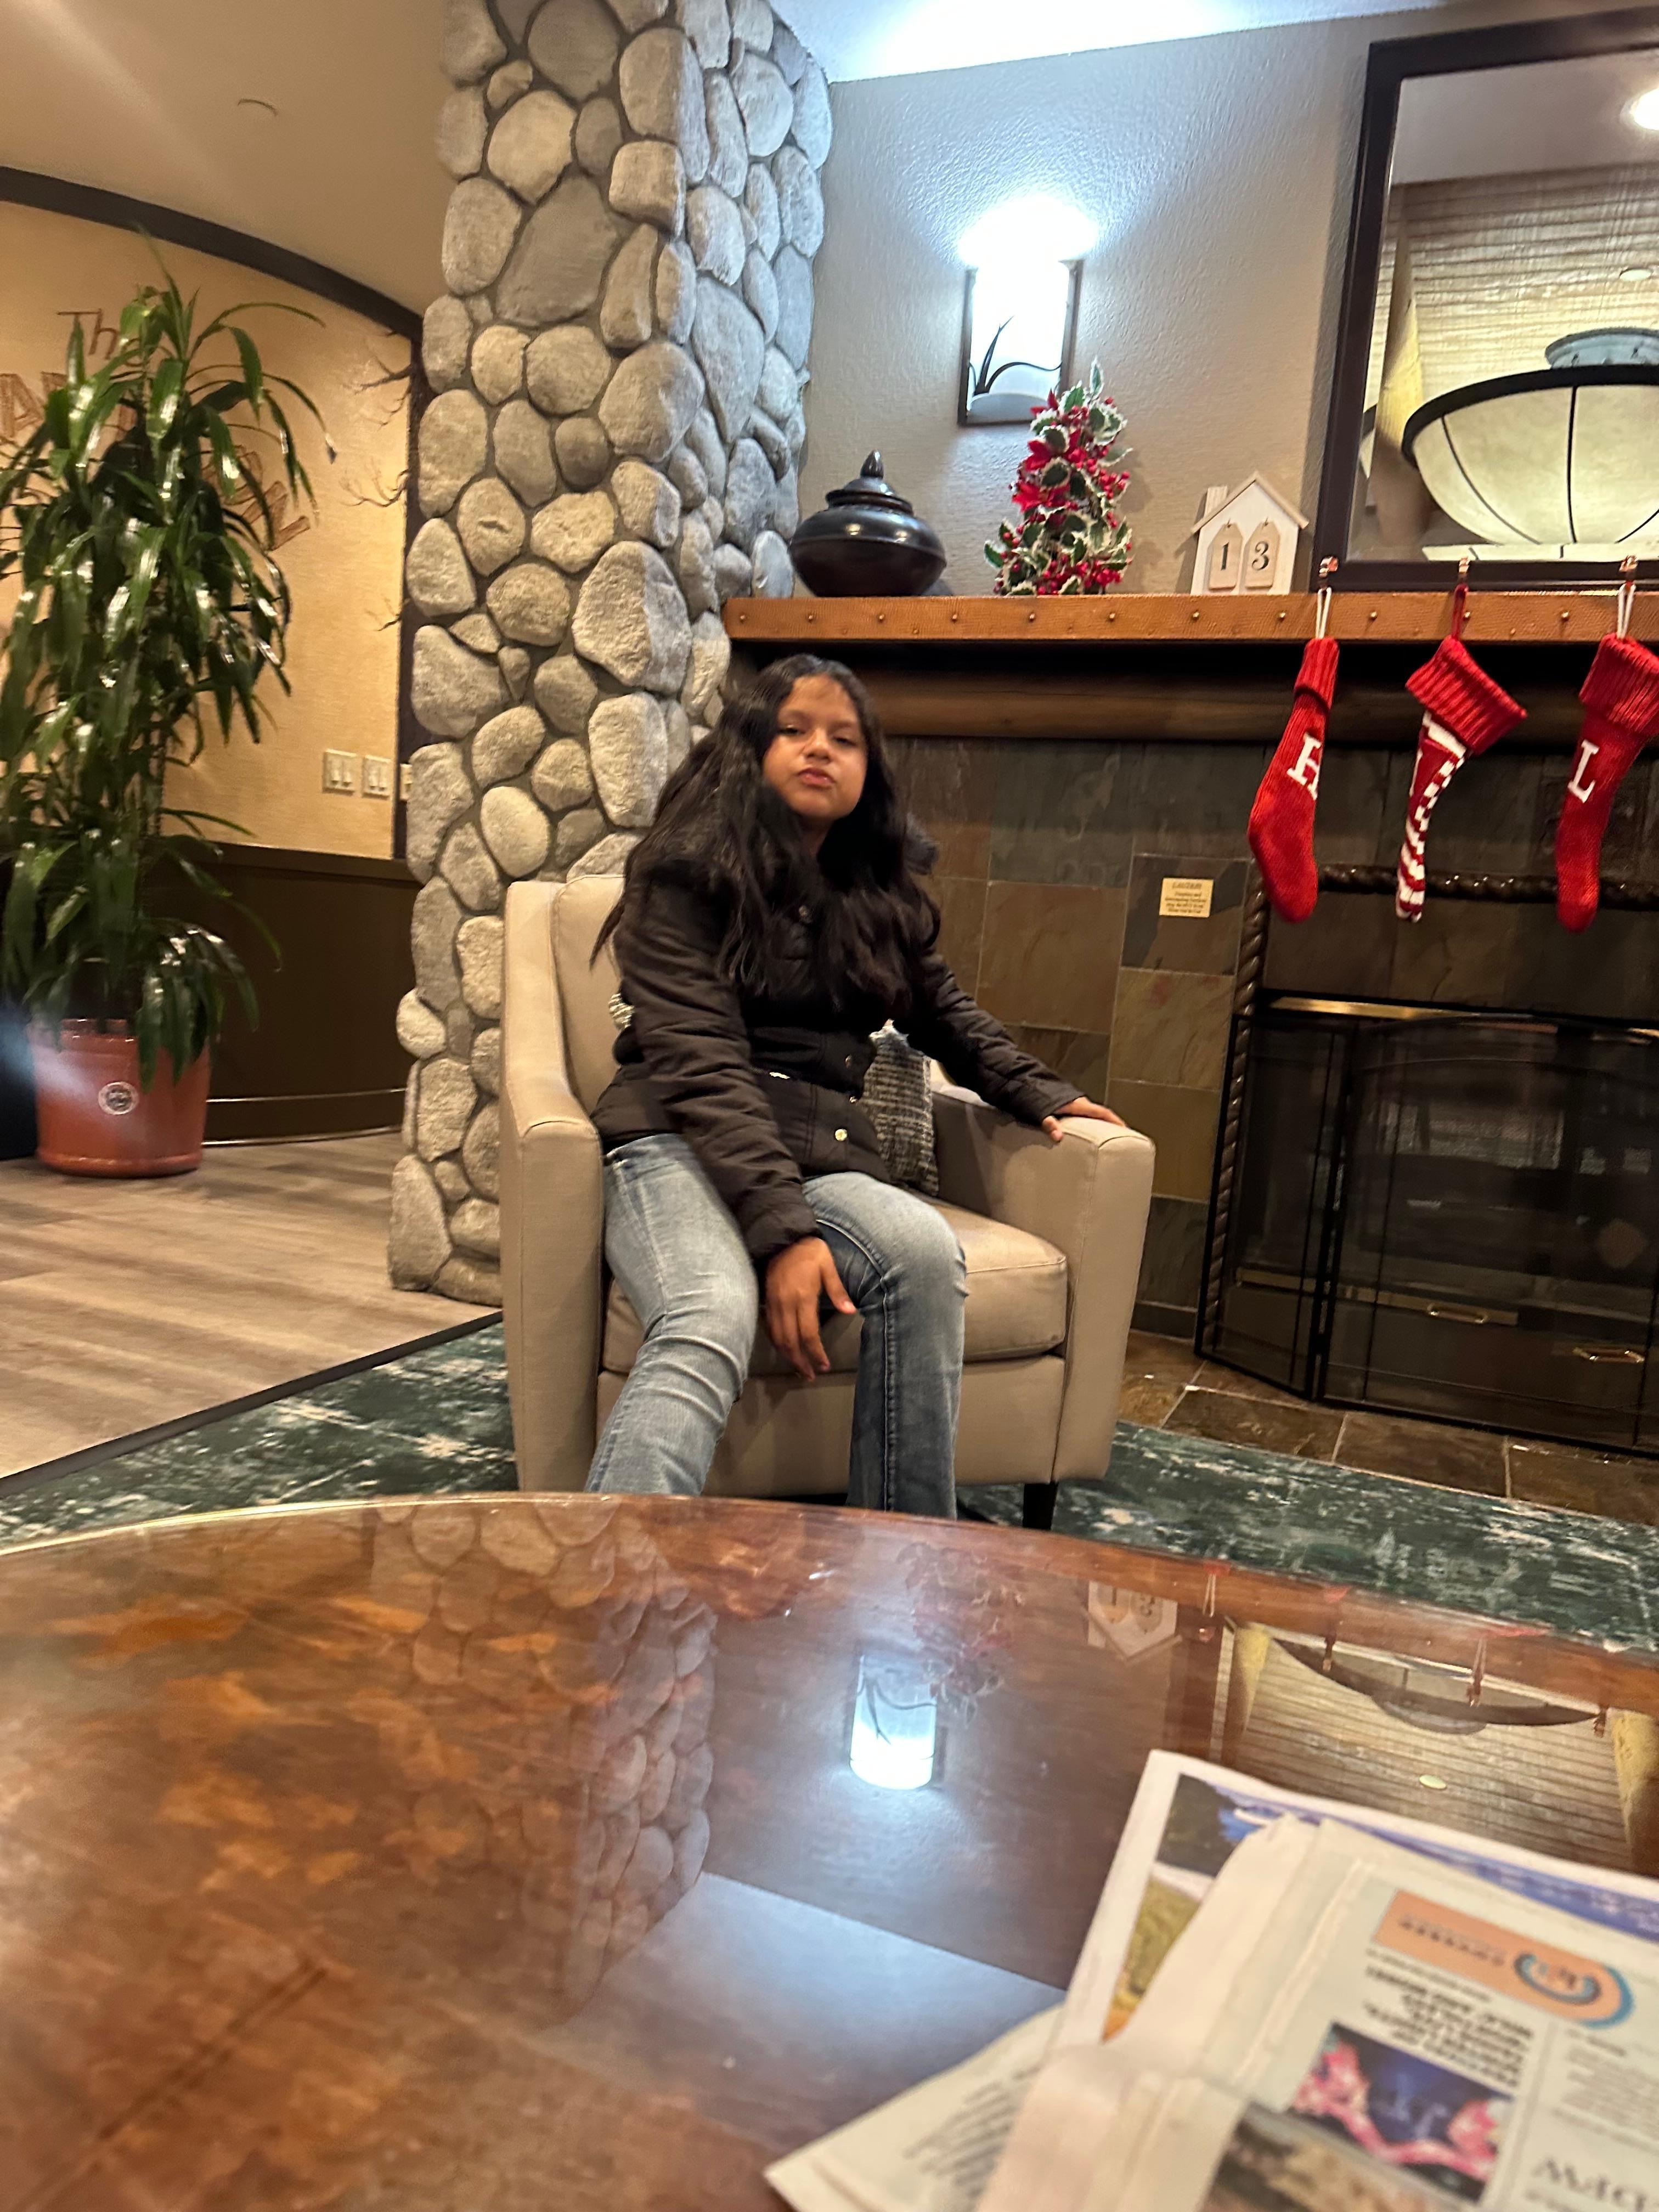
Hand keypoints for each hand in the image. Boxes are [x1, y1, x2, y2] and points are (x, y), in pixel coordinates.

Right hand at [764, 1236, 855, 1379]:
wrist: (781, 1238)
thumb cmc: (809, 1252)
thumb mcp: (828, 1265)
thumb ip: (837, 1289)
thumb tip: (850, 1311)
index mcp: (802, 1297)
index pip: (808, 1334)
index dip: (815, 1353)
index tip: (824, 1366)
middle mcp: (785, 1304)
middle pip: (790, 1342)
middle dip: (801, 1362)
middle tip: (811, 1376)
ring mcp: (773, 1304)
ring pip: (778, 1338)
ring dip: (788, 1357)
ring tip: (799, 1370)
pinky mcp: (767, 1302)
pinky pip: (770, 1329)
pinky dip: (777, 1344)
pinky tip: (785, 1351)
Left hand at [1042, 1096, 1126, 1142]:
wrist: (1029, 1081)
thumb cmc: (1036, 1097)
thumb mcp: (1042, 1111)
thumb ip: (1050, 1124)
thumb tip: (1058, 1137)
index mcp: (1078, 1104)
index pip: (1103, 1113)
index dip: (1116, 1122)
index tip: (1127, 1130)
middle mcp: (1080, 1102)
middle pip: (1101, 1114)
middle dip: (1112, 1125)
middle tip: (1121, 1138)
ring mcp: (1076, 1103)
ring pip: (1093, 1114)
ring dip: (1102, 1124)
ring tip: (1108, 1138)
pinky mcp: (1069, 1105)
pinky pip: (1086, 1115)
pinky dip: (1092, 1122)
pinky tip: (1089, 1132)